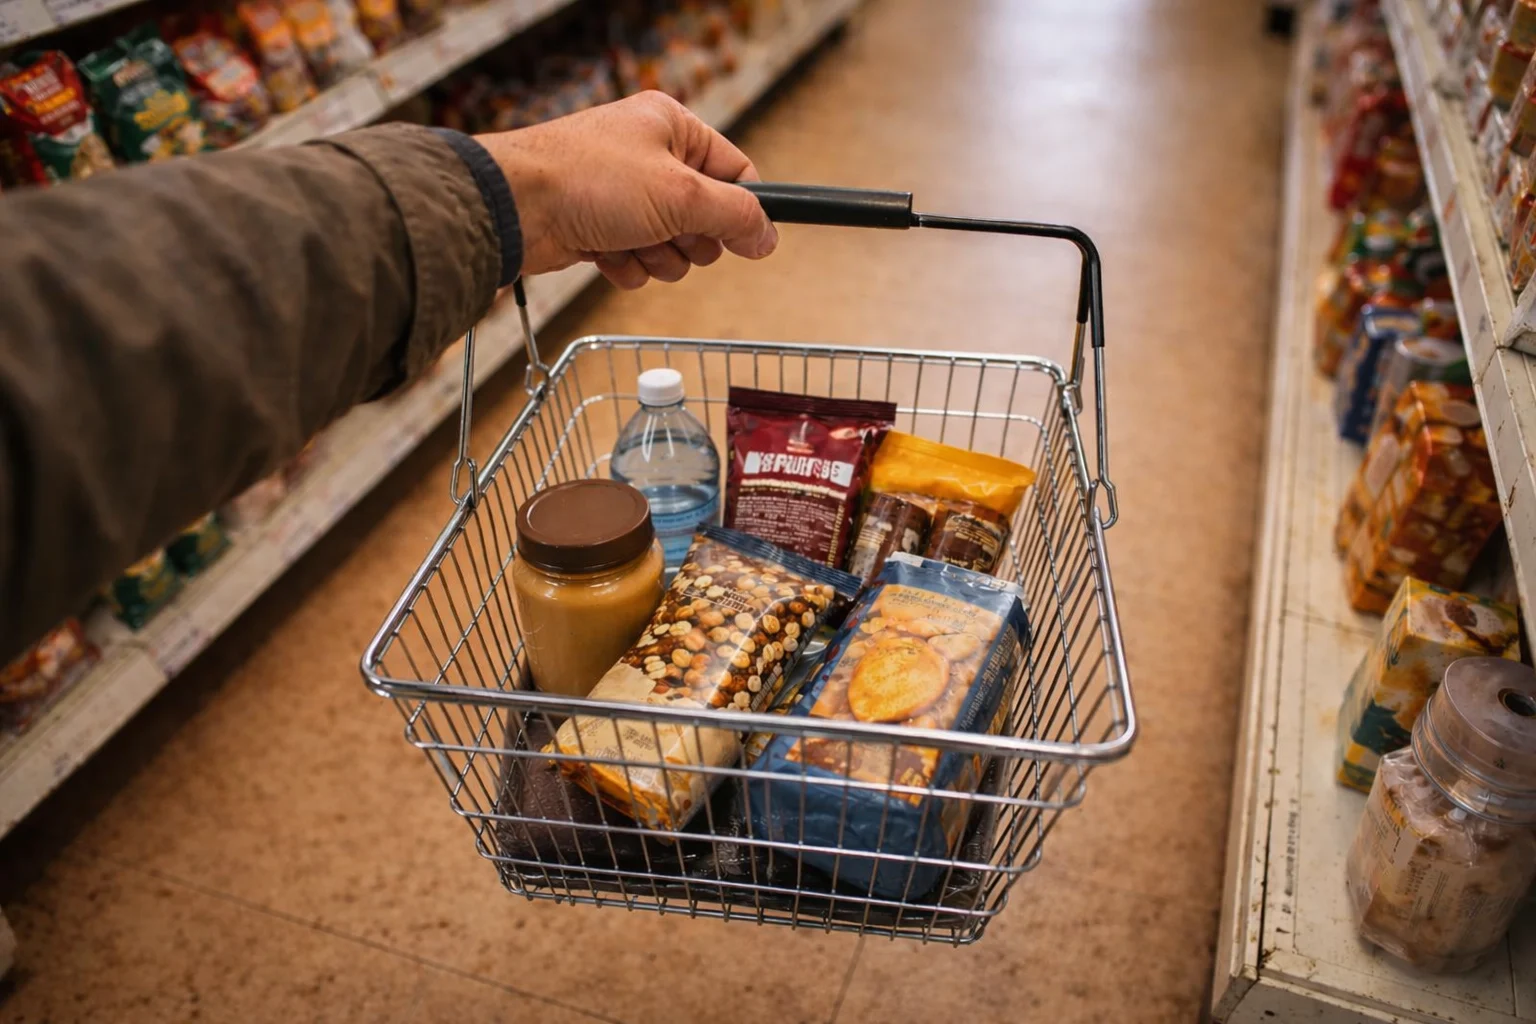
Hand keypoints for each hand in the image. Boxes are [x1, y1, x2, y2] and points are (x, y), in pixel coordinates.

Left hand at [475, 91, 778, 288]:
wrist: (514, 208)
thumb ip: (735, 216)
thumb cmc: (588, 181)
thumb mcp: (680, 195)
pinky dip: (627, 265)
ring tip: (630, 244)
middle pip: (705, 216)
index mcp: (673, 127)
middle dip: (689, 240)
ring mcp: (623, 194)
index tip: (748, 244)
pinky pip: (638, 260)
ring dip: (657, 257)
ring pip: (672, 245)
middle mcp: (649, 156)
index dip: (743, 211)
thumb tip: (769, 236)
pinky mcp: (600, 227)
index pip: (735, 171)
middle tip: (668, 234)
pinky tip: (605, 254)